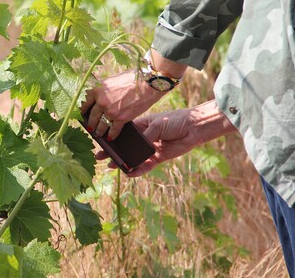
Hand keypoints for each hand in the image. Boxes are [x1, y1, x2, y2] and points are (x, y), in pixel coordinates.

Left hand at [80, 70, 164, 139]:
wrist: (147, 84)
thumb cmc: (131, 79)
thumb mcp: (111, 81)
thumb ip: (103, 90)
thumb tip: (98, 97)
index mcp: (96, 90)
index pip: (84, 103)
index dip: (82, 111)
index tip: (82, 115)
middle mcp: (101, 101)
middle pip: (92, 116)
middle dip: (90, 124)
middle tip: (90, 128)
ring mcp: (110, 111)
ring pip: (101, 125)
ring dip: (99, 131)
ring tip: (98, 134)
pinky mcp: (120, 119)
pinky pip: (113, 130)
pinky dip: (111, 135)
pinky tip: (110, 137)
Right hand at [96, 100, 237, 176]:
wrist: (194, 127)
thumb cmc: (175, 120)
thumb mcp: (157, 125)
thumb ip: (145, 137)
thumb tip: (135, 149)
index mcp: (141, 125)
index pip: (123, 132)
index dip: (112, 137)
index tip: (101, 142)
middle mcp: (144, 137)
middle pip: (126, 146)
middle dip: (113, 152)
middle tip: (100, 158)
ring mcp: (151, 148)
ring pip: (134, 157)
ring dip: (124, 162)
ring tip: (112, 167)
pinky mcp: (159, 157)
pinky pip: (146, 165)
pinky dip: (138, 170)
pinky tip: (130, 173)